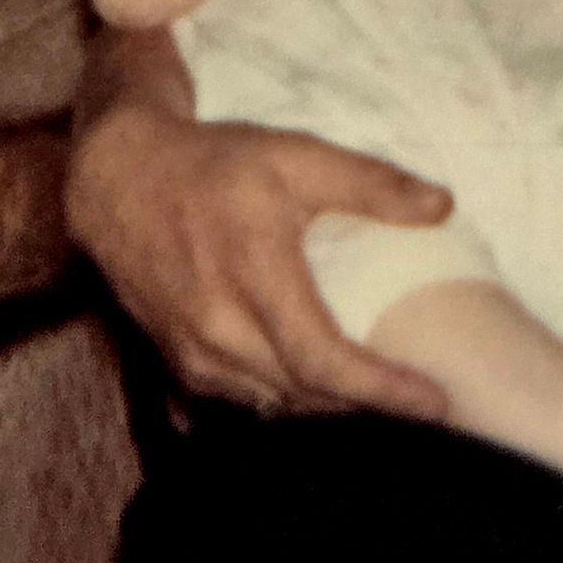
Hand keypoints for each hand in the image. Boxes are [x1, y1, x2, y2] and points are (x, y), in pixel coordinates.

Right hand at [65, 95, 452, 417]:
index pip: (324, 360)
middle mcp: (219, 326)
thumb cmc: (213, 164)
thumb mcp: (296, 156)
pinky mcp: (177, 359)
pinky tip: (317, 388)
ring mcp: (193, 351)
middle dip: (367, 406)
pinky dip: (286, 397)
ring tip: (378, 399)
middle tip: (423, 403)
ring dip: (327, 407)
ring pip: (274, 402)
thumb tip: (443, 207)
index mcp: (255, 275)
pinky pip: (244, 397)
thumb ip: (370, 184)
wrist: (118, 179)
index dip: (382, 390)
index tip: (435, 402)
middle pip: (305, 393)